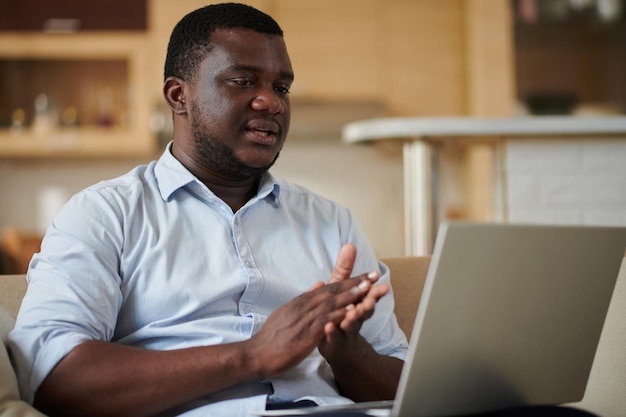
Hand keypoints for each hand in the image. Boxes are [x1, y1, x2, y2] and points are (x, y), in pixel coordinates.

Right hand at [245, 274, 375, 378]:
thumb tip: (318, 284)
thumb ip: (305, 299)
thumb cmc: (272, 336)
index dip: (348, 280)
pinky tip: (351, 311)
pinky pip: (324, 322)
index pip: (328, 287)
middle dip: (354, 282)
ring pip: (330, 303)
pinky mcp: (304, 335)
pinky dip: (338, 315)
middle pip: (333, 291)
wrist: (256, 354)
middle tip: (373, 274)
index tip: (365, 275)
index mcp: (301, 302)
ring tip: (367, 287)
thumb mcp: (288, 312)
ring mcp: (304, 320)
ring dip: (350, 295)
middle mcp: (303, 307)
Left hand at [318, 244, 389, 360]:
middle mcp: (355, 316)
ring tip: (353, 312)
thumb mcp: (342, 288)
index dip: (372, 285)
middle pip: (364, 309)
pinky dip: (332, 332)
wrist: (337, 344)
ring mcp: (345, 330)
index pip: (367, 292)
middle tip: (371, 299)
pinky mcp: (334, 341)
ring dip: (353, 318)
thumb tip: (349, 245)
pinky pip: (334, 337)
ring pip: (352, 324)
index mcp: (357, 301)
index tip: (377, 277)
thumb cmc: (340, 311)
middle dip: (369, 303)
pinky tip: (328, 326)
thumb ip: (345, 269)